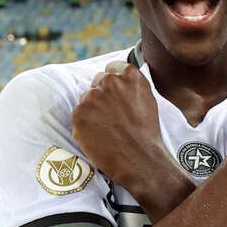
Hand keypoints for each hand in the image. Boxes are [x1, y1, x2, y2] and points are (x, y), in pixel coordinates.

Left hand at [71, 62, 171, 189]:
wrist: (140, 158)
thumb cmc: (147, 132)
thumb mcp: (147, 99)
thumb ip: (131, 85)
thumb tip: (119, 78)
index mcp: (128, 75)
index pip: (112, 68)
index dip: (113, 82)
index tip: (115, 94)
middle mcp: (109, 81)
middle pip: (97, 81)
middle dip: (102, 95)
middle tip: (112, 115)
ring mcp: (92, 97)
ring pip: (87, 99)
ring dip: (93, 110)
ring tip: (107, 128)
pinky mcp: (79, 114)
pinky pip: (79, 115)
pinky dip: (85, 125)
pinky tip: (99, 135)